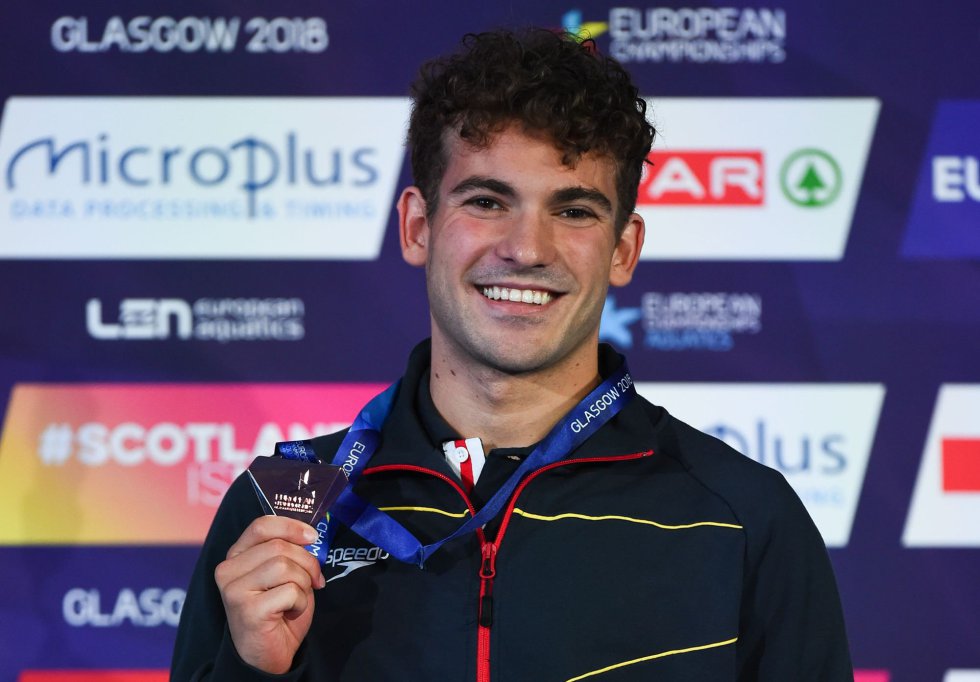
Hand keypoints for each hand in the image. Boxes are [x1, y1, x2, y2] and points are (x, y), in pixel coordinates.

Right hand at [215, 516, 324, 673]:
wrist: (268, 655)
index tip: (312, 537)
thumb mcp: (282, 573)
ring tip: (296, 599)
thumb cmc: (278, 611)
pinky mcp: (247, 610)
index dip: (291, 526)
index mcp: (236, 556)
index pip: (261, 525)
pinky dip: (300, 601)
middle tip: (314, 580)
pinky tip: (290, 612)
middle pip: (279, 546)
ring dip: (303, 583)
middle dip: (307, 563)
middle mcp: (228, 570)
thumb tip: (309, 535)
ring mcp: (234, 590)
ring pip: (285, 566)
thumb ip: (287, 551)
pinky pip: (289, 591)